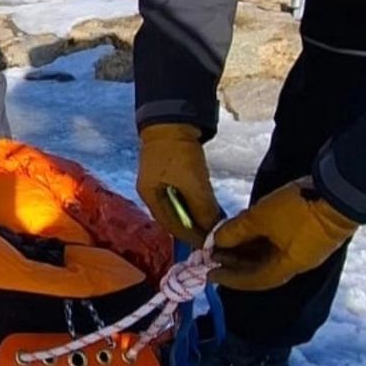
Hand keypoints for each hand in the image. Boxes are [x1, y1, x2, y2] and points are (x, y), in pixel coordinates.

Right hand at [136, 123, 222, 246]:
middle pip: (173, 218)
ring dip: (196, 216)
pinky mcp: (167, 173)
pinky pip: (182, 196)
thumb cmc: (177, 152)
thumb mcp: (192, 181)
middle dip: (194, 228)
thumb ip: (202, 207)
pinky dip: (194, 204)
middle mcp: (151, 192)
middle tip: (215, 237)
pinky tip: (208, 206)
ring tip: (214, 224)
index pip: (171, 225)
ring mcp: (158, 182)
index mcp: (149, 196)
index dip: (191, 237)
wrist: (171, 119)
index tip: (211, 246)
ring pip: (179, 207)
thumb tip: (215, 230)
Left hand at [210, 180, 356, 290]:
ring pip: (267, 254)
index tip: (210, 273)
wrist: (337, 192)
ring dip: (244, 249)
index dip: (231, 278)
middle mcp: (296, 261)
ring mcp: (301, 247)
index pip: (256, 280)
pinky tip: (241, 230)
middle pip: (260, 268)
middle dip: (234, 262)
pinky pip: (275, 243)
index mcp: (289, 265)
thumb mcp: (261, 218)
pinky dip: (257, 239)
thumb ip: (236, 231)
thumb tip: (216, 241)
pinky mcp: (304, 233)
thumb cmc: (298, 209)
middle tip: (211, 254)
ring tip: (221, 241)